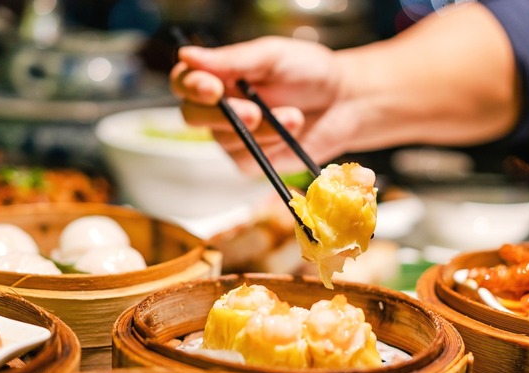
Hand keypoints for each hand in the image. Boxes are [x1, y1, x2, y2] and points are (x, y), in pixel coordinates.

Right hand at [170, 36, 346, 173]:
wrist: (344, 102)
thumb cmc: (309, 72)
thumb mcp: (273, 56)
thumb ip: (232, 59)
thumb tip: (185, 55)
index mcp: (219, 75)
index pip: (184, 82)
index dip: (191, 86)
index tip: (212, 88)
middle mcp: (219, 107)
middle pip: (191, 115)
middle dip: (224, 115)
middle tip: (256, 112)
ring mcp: (232, 136)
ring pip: (224, 139)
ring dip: (261, 129)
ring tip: (294, 115)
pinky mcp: (250, 161)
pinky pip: (245, 159)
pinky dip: (270, 146)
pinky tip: (292, 133)